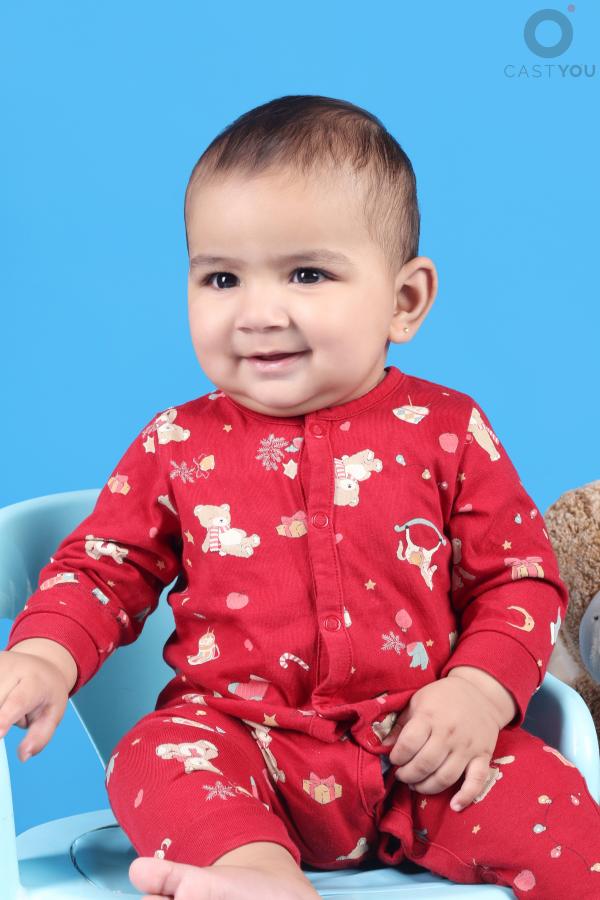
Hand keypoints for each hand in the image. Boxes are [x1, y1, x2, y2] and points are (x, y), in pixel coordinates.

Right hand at [0, 649, 69, 761]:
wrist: (41, 665)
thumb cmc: (46, 692)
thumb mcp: (53, 714)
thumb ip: (40, 736)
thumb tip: (24, 756)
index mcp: (35, 680)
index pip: (18, 701)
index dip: (4, 718)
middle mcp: (13, 667)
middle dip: (2, 719)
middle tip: (18, 711)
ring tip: (9, 705)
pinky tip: (3, 698)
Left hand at [387, 676, 502, 811]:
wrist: (479, 692)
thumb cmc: (442, 697)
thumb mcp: (417, 702)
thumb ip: (401, 724)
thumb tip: (383, 745)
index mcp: (429, 716)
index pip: (408, 744)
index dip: (397, 757)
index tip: (394, 759)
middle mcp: (448, 733)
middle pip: (424, 764)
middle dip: (408, 775)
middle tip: (402, 775)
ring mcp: (467, 746)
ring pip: (445, 777)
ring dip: (426, 787)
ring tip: (416, 785)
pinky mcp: (483, 756)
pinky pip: (477, 781)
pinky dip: (466, 796)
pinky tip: (454, 806)